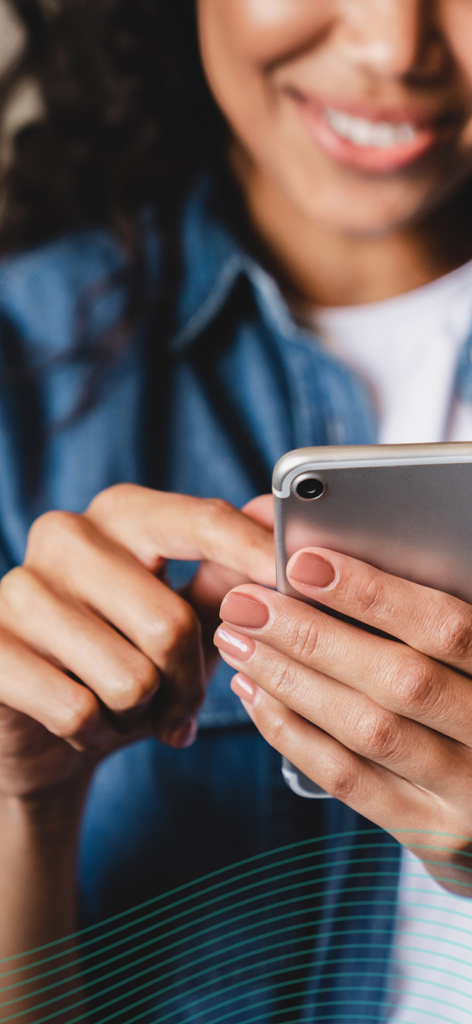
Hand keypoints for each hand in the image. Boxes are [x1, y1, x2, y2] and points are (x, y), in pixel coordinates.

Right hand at [0, 486, 273, 800]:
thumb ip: (224, 574)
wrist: (42, 729)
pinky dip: (96, 735)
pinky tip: (85, 726)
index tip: (297, 578)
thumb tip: (270, 517)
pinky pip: (78, 710)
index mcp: (121, 514)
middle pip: (170, 623)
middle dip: (187, 683)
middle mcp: (66, 536)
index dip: (254, 552)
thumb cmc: (123, 661)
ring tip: (126, 710)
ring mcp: (19, 589)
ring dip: (141, 716)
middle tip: (178, 703)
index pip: (201, 520)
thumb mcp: (182, 619)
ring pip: (128, 677)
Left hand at [215, 542, 471, 893]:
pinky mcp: (433, 833)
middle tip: (244, 604)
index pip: (447, 628)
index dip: (375, 594)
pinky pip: (351, 780)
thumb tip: (323, 559)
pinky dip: (294, 733)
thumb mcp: (469, 655)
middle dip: (311, 636)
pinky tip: (256, 694)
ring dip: (291, 680)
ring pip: (368, 730)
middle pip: (399, 681)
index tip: (304, 563)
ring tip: (237, 641)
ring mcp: (468, 792)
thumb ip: (423, 617)